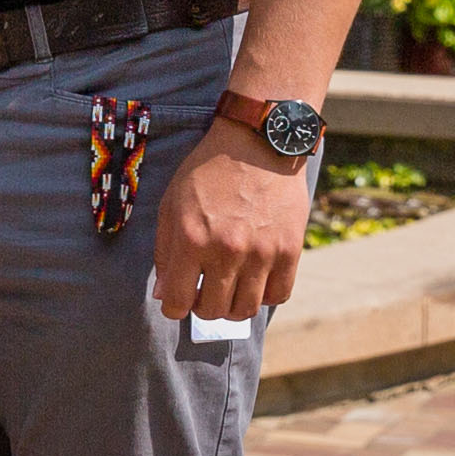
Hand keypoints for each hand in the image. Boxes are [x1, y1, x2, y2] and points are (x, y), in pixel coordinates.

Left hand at [153, 126, 314, 321]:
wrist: (257, 145)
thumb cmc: (207, 173)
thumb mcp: (171, 205)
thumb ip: (165, 252)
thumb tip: (165, 294)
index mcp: (190, 240)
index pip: (178, 301)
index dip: (173, 307)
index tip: (176, 302)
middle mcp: (226, 251)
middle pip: (212, 310)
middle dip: (201, 307)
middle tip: (202, 293)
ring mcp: (262, 253)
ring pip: (245, 309)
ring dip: (231, 306)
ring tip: (227, 290)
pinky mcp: (290, 250)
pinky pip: (278, 295)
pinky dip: (264, 296)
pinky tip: (254, 281)